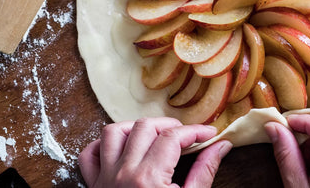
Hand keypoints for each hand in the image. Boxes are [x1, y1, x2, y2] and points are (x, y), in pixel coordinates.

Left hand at [79, 117, 232, 187]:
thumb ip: (204, 172)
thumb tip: (220, 146)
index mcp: (148, 180)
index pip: (173, 138)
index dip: (195, 131)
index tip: (208, 134)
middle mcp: (123, 174)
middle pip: (144, 127)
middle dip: (168, 126)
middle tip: (186, 136)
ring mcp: (105, 179)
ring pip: (113, 133)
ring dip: (135, 129)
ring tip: (154, 136)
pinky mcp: (94, 187)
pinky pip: (89, 155)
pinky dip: (103, 146)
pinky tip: (122, 149)